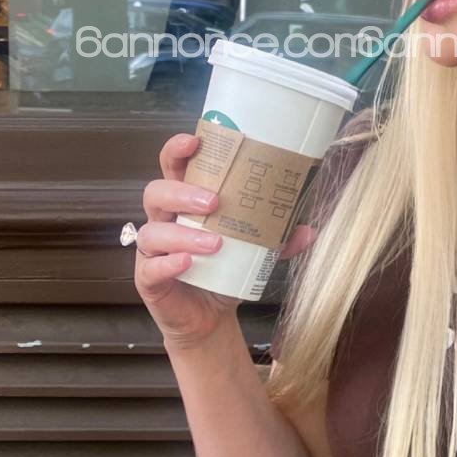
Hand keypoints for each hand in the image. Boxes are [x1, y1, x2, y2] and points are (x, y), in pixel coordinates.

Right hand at [133, 132, 317, 350]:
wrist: (209, 317)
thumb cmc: (225, 271)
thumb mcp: (256, 250)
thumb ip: (279, 238)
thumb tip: (309, 230)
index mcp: (186, 202)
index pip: (173, 167)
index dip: (177, 150)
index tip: (194, 140)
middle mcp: (165, 220)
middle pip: (156, 192)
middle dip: (182, 192)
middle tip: (215, 201)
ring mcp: (153, 250)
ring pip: (153, 231)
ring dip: (184, 234)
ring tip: (216, 243)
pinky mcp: (148, 279)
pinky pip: (150, 268)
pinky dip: (169, 263)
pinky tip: (187, 264)